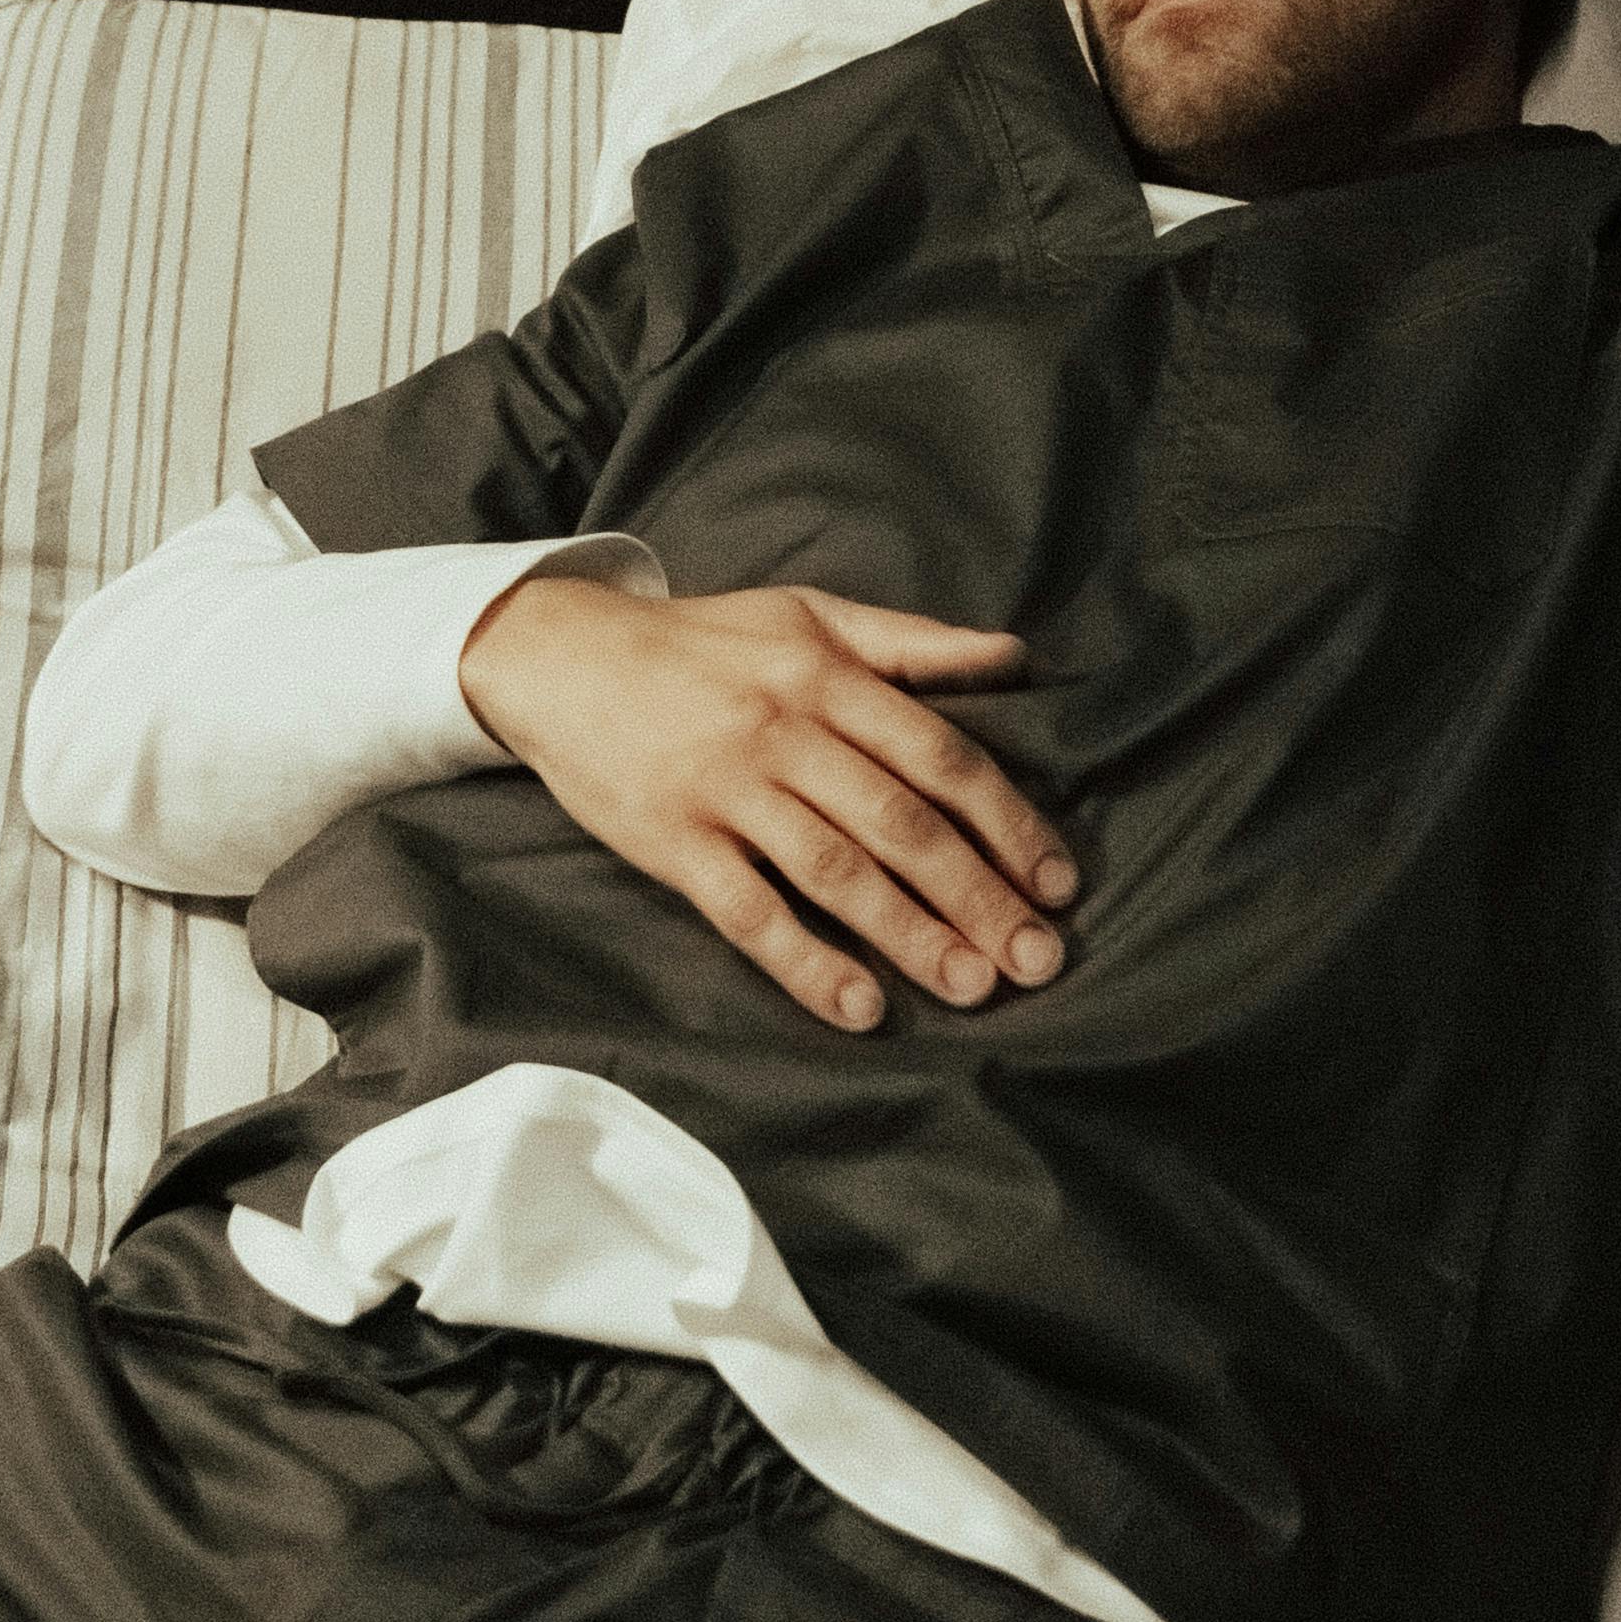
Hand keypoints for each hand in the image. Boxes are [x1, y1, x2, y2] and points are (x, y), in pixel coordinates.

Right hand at [456, 575, 1073, 1035]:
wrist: (563, 656)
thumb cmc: (701, 642)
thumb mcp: (808, 613)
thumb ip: (912, 642)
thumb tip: (1015, 655)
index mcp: (827, 675)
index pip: (939, 755)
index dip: (1006, 821)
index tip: (1056, 882)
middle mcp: (784, 731)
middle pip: (900, 822)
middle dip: (978, 894)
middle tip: (1038, 960)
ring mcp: (727, 790)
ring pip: (835, 872)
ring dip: (912, 935)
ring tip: (973, 986)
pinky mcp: (674, 843)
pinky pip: (748, 912)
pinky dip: (806, 963)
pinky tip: (859, 1008)